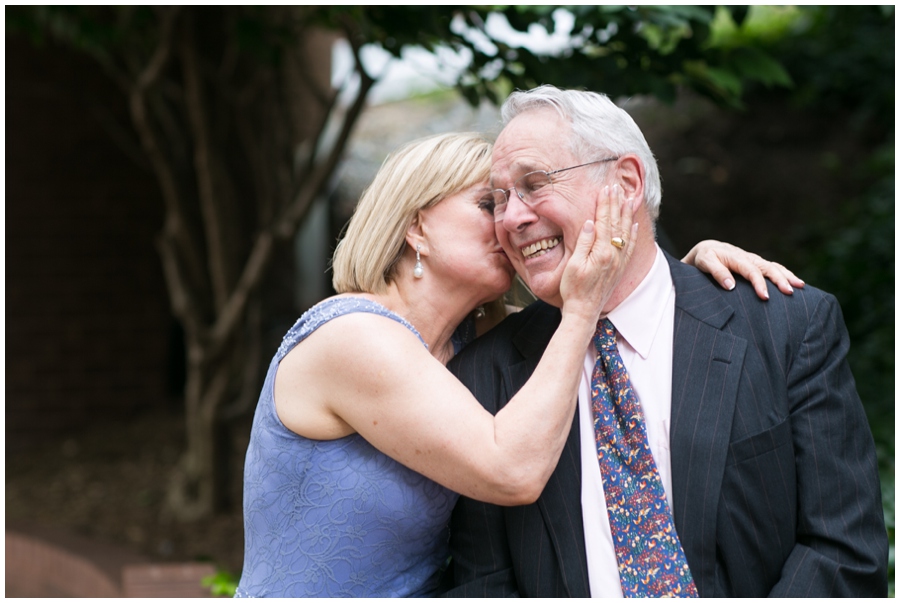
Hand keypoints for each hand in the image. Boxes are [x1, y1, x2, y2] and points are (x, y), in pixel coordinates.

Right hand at [560, 184, 637, 319]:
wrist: (584, 311)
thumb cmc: (573, 289)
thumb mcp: (574, 265)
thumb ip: (584, 243)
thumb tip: (591, 223)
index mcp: (601, 252)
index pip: (604, 222)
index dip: (605, 204)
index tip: (605, 189)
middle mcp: (614, 255)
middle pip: (616, 224)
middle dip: (616, 204)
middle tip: (617, 187)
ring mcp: (619, 262)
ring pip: (626, 233)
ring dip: (627, 215)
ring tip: (628, 199)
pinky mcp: (620, 269)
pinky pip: (631, 247)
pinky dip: (634, 234)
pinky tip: (635, 225)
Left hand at [682, 240, 804, 299]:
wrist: (707, 250)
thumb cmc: (704, 258)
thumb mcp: (704, 263)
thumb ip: (717, 272)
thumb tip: (731, 286)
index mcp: (735, 257)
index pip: (751, 270)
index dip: (759, 283)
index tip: (765, 297)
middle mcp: (748, 257)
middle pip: (767, 267)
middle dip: (779, 280)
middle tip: (789, 292)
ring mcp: (754, 260)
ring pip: (774, 266)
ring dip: (787, 276)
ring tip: (800, 286)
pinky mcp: (757, 263)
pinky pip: (774, 267)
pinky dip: (785, 274)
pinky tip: (796, 282)